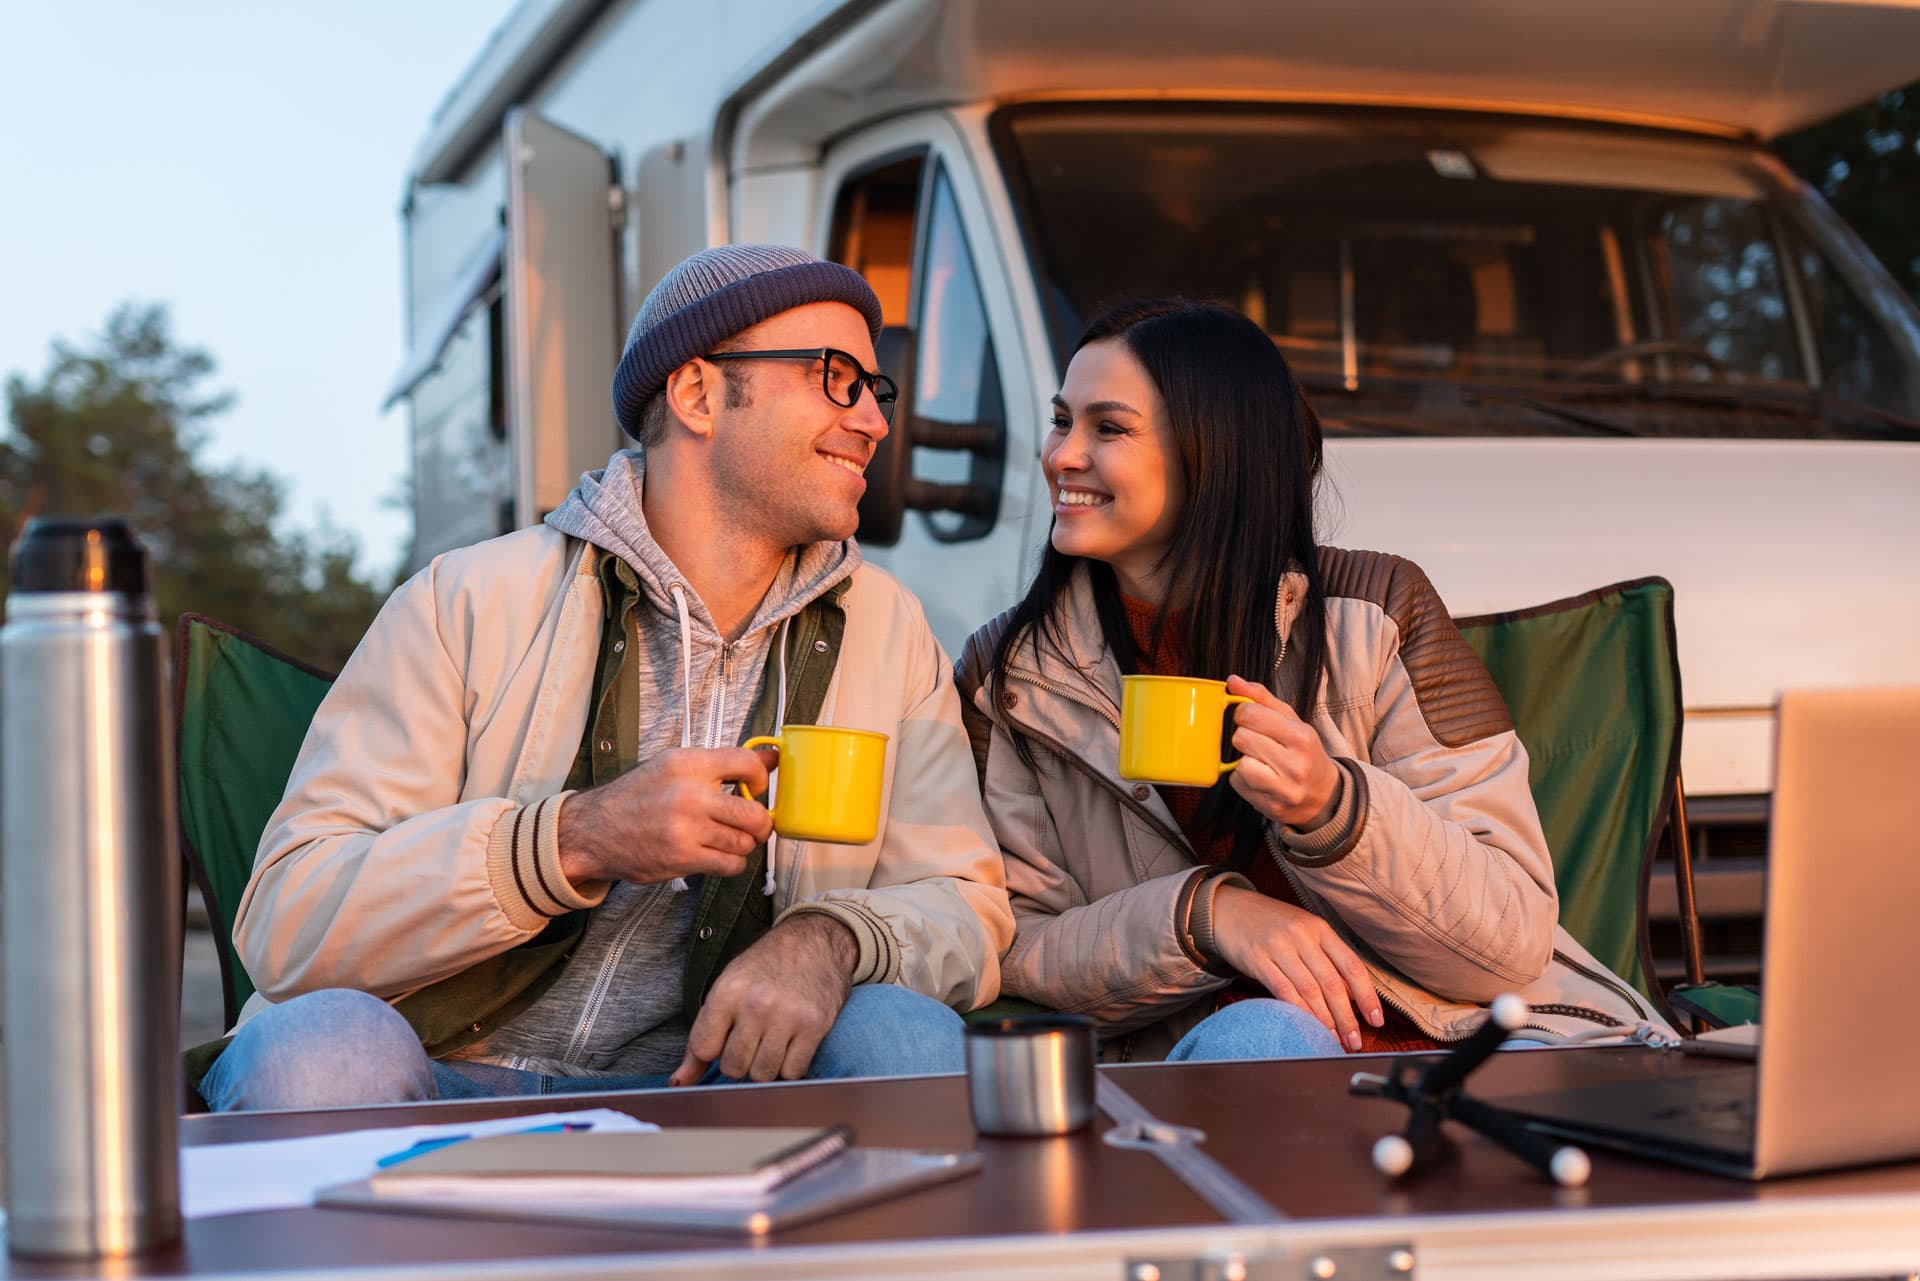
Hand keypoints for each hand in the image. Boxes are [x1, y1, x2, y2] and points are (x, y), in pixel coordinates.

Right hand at [557, 746, 778, 886]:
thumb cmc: (636, 797)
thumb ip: (723, 762)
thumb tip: (773, 757)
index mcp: (688, 763)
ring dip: (743, 844)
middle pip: (755, 813)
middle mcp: (689, 794)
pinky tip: (718, 855)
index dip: (762, 778)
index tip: (756, 787)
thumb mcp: (674, 765)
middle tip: (752, 823)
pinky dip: (732, 863)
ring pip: (745, 842)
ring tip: (727, 839)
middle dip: (761, 822)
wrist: (594, 830)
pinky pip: (730, 864)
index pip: (748, 763)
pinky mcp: (683, 858)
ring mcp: (686, 828)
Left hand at [669, 913, 857, 1084]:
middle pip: (733, 1067)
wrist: (814, 941)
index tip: (725, 1036)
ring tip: (770, 1043)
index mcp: (728, 992)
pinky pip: (792, 1073)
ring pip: (762, 1075)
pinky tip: (790, 1046)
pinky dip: (789, 1067)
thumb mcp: (726, 988)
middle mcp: (757, 1005)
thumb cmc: (764, 967)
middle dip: (739, 1061)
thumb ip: (701, 1036)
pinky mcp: (815, 1027)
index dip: (712, 1049)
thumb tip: (680, 1082)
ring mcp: (788, 1017)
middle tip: (750, 1040)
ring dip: (764, 1066)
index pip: (704, 1049)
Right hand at [1209, 884, 1384, 1051]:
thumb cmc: (1270, 924)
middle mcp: (1302, 936)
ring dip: (1324, 1021)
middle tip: (1354, 1041)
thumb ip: (1326, 957)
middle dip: (1346, 1017)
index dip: (1367, 996)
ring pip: (1309, 990)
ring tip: (1333, 1040)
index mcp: (1319, 928)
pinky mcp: (1257, 959)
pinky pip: (1283, 991)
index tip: (1376, 1020)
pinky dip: (1299, 1012)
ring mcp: (1279, 947)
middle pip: (1332, 983)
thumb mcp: (1303, 931)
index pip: (1352, 965)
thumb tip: (1351, 995)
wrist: (1227, 909)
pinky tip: (1307, 1027)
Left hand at [1225, 675, 1341, 827]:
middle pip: (1241, 738)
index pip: (1251, 715)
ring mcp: (1283, 789)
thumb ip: (1261, 698)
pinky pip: (1237, 784)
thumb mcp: (1292, 721)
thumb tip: (1232, 681)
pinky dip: (1242, 779)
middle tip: (1258, 742)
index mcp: (1302, 737)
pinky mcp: (1270, 807)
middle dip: (1244, 737)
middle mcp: (1295, 764)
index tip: (1251, 719)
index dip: (1244, 714)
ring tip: (1260, 761)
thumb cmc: (1304, 752)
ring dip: (1244, 760)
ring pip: (1239, 764)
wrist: (1324, 796)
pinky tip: (1259, 777)